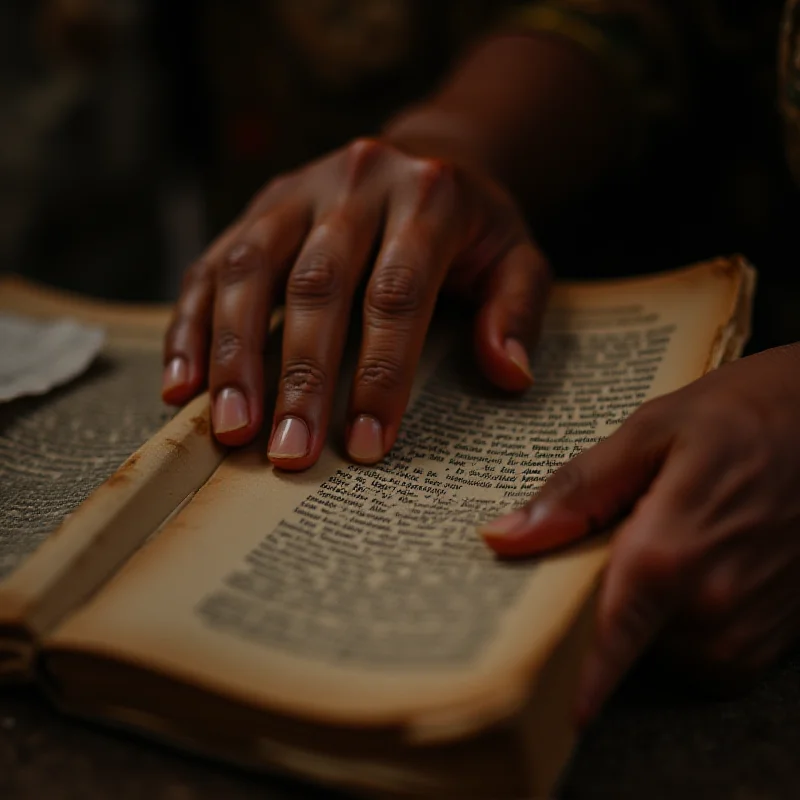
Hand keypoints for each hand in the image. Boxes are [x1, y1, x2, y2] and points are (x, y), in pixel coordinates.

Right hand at [162, 138, 549, 468]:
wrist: (429, 154)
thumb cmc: (473, 225)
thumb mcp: (518, 256)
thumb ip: (517, 309)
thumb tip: (507, 375)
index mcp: (426, 197)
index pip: (396, 293)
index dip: (380, 373)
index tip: (366, 445)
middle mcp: (354, 183)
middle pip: (316, 284)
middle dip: (299, 377)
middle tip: (287, 454)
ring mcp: (296, 191)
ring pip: (250, 270)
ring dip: (232, 354)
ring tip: (228, 428)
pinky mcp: (257, 206)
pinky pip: (212, 264)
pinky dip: (192, 325)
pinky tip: (182, 384)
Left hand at [481, 345, 799, 725]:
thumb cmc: (740, 416)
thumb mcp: (649, 433)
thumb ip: (576, 491)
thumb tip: (504, 537)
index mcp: (670, 555)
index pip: (607, 639)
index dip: (575, 679)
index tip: (541, 707)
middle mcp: (714, 605)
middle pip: (624, 639)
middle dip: (599, 610)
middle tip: (596, 555)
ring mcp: (751, 625)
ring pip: (665, 649)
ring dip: (647, 615)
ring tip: (656, 550)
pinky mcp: (776, 633)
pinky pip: (709, 654)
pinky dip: (685, 622)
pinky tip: (692, 568)